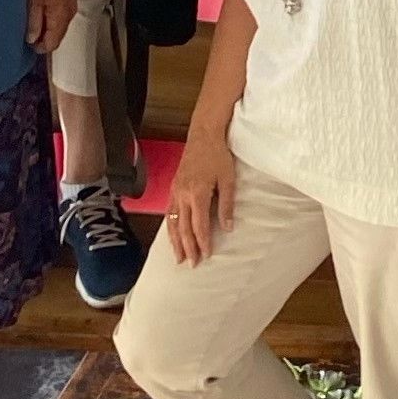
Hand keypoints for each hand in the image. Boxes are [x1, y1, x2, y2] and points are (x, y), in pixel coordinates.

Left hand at [26, 0, 76, 56]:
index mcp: (61, 17)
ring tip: (31, 23)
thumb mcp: (34, 0)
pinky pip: (60, 16)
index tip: (27, 45)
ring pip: (59, 27)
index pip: (53, 43)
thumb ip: (34, 22)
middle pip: (58, 36)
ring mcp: (70, 6)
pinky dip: (51, 19)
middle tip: (27, 35)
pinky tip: (40, 12)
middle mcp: (69, 14)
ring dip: (47, 29)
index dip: (40, 47)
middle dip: (44, 40)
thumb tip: (33, 39)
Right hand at [165, 123, 237, 264]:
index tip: (206, 255)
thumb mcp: (228, 179)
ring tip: (177, 256)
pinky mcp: (174, 187)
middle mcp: (183, 195)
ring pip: (172, 222)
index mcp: (197, 193)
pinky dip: (170, 226)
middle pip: (183, 227)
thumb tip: (228, 227)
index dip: (203, 242)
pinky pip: (169, 212)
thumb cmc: (218, 155)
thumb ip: (227, 204)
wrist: (203, 134)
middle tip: (191, 264)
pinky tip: (171, 234)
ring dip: (175, 241)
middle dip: (188, 247)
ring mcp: (176, 191)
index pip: (199, 225)